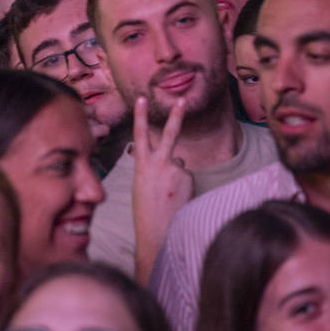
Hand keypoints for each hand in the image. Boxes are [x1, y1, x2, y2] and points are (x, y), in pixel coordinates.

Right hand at [131, 96, 193, 251]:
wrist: (158, 232)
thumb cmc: (147, 211)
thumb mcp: (142, 184)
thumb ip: (155, 168)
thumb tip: (178, 159)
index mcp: (142, 165)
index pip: (140, 134)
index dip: (140, 115)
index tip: (141, 98)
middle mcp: (159, 164)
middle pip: (170, 134)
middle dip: (176, 116)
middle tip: (182, 100)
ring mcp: (176, 170)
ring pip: (180, 165)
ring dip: (177, 177)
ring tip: (169, 197)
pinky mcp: (189, 179)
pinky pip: (187, 178)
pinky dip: (184, 186)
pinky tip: (178, 199)